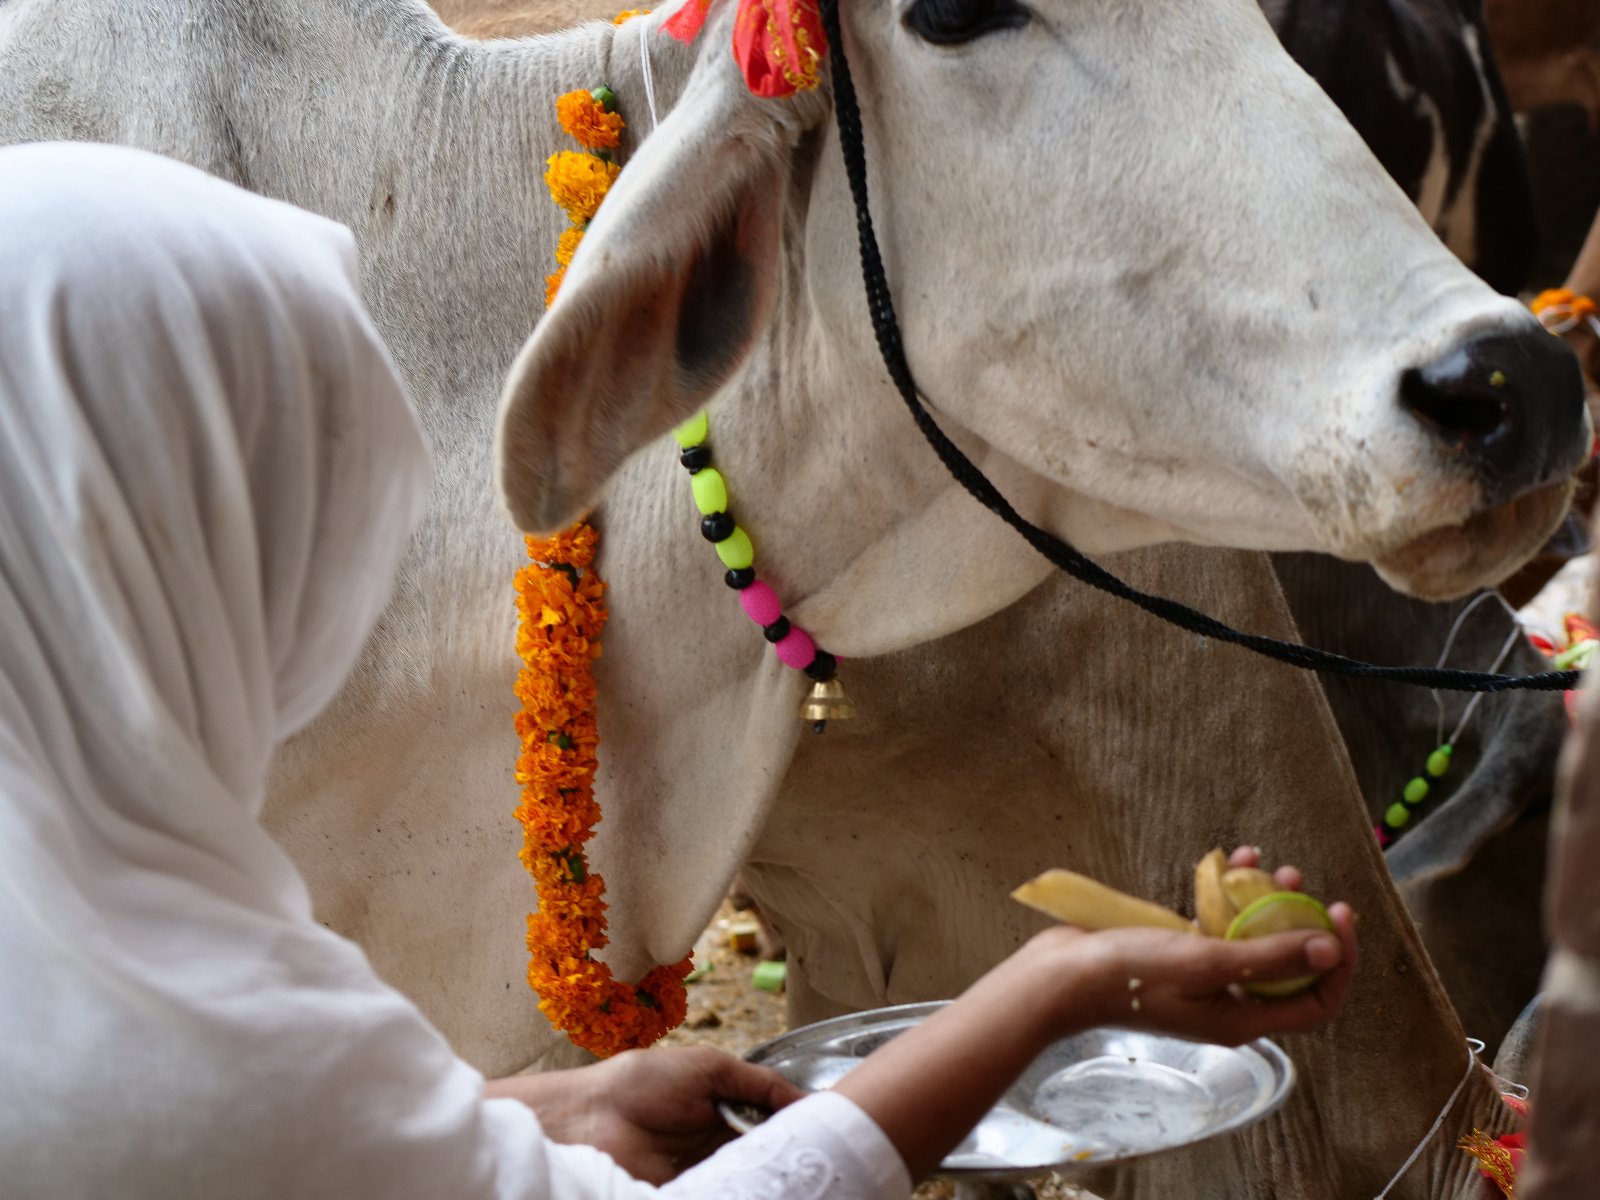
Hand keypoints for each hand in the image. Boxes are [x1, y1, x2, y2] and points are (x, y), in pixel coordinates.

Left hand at [486, 1045, 803, 1182]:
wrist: (588, 1120)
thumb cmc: (642, 1083)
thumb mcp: (710, 1068)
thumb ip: (760, 1084)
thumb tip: (807, 1100)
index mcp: (726, 1115)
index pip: (774, 1130)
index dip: (800, 1133)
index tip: (832, 1138)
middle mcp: (719, 1151)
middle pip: (766, 1160)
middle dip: (790, 1162)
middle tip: (821, 1166)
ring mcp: (705, 1179)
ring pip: (750, 1183)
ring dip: (770, 1182)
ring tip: (802, 1182)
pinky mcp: (689, 1198)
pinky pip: (725, 1197)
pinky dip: (743, 1193)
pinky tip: (764, 1189)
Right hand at [1021, 846, 1355, 1045]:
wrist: (1062, 976)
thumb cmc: (1130, 977)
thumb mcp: (1205, 963)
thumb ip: (1268, 956)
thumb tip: (1331, 948)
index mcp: (1242, 1019)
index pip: (1316, 999)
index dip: (1338, 961)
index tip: (1338, 915)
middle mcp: (1229, 1001)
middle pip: (1288, 966)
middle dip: (1302, 922)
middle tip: (1303, 884)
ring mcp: (1202, 977)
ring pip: (1253, 939)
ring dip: (1266, 902)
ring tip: (1268, 866)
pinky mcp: (1178, 952)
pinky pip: (1217, 923)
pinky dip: (1228, 895)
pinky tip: (1229, 862)